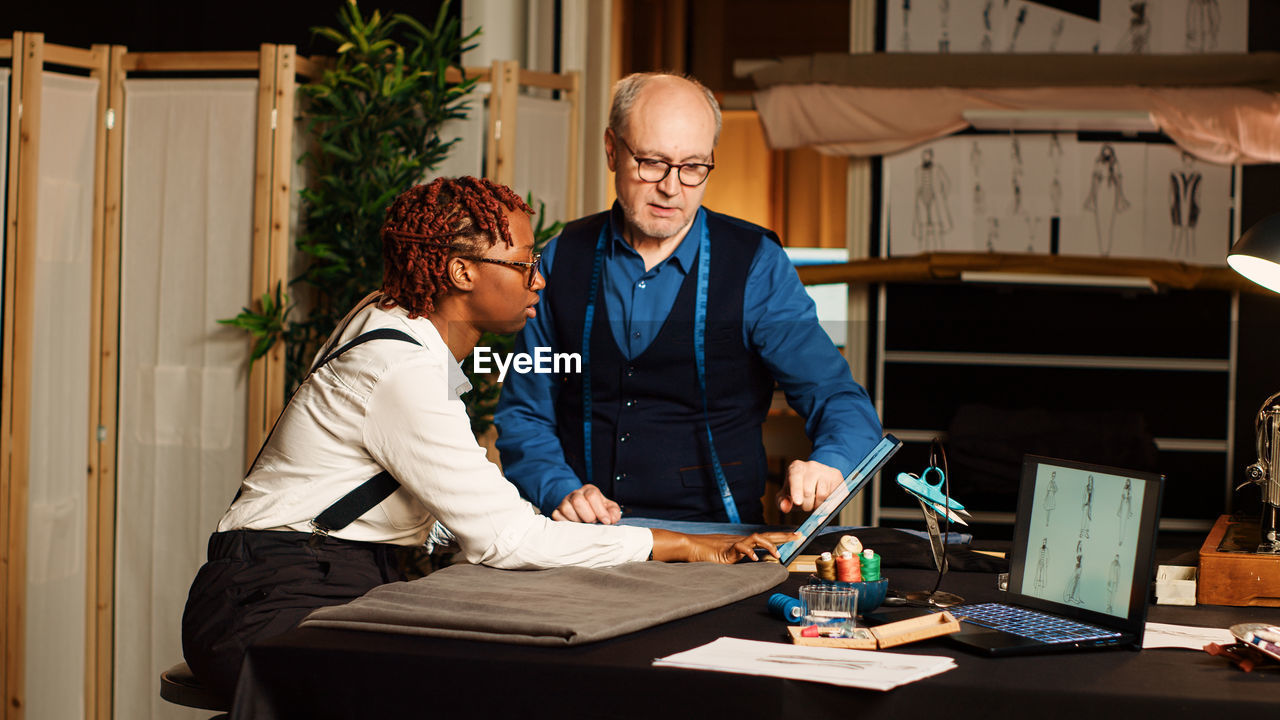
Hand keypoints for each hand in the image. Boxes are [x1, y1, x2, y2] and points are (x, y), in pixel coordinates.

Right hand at [551, 484, 621, 523]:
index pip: (592, 495)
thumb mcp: (609, 509)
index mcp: (590, 490)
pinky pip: (558, 517)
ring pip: (566, 509)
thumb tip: (611, 519)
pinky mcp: (557, 511)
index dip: (600, 510)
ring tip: (584, 523)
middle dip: (588, 516)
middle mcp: (576, 493)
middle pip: (578, 501)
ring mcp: (565, 502)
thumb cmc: (598, 510)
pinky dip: (567, 524)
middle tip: (593, 522)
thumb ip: (614, 513)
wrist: (585, 512)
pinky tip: (575, 525)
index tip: (606, 521)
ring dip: (577, 521)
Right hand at [649, 529, 800, 563]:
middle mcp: (741, 540)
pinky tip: (755, 559)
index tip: (793, 536)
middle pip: (766, 535)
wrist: (690, 546)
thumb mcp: (728, 558)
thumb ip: (740, 559)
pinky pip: (741, 547)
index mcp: (743, 542)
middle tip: (798, 536)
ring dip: (769, 546)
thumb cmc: (706, 552)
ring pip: (756, 538)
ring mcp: (734, 543)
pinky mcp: (727, 548)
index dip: (780, 537)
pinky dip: (749, 552)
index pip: (765, 537)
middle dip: (783, 536)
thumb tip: (754, 562)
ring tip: (778, 555)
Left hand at [777, 460, 843, 513]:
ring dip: (818, 505)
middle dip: (806, 505)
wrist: (816, 478)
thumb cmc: (798, 488)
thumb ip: (782, 502)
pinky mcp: (837, 476)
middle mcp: (811, 466)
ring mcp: (825, 470)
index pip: (795, 478)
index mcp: (796, 468)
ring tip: (815, 502)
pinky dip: (829, 502)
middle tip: (806, 506)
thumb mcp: (787, 494)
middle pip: (809, 491)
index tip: (797, 502)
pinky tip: (824, 500)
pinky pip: (834, 495)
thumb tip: (784, 507)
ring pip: (823, 495)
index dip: (796, 491)